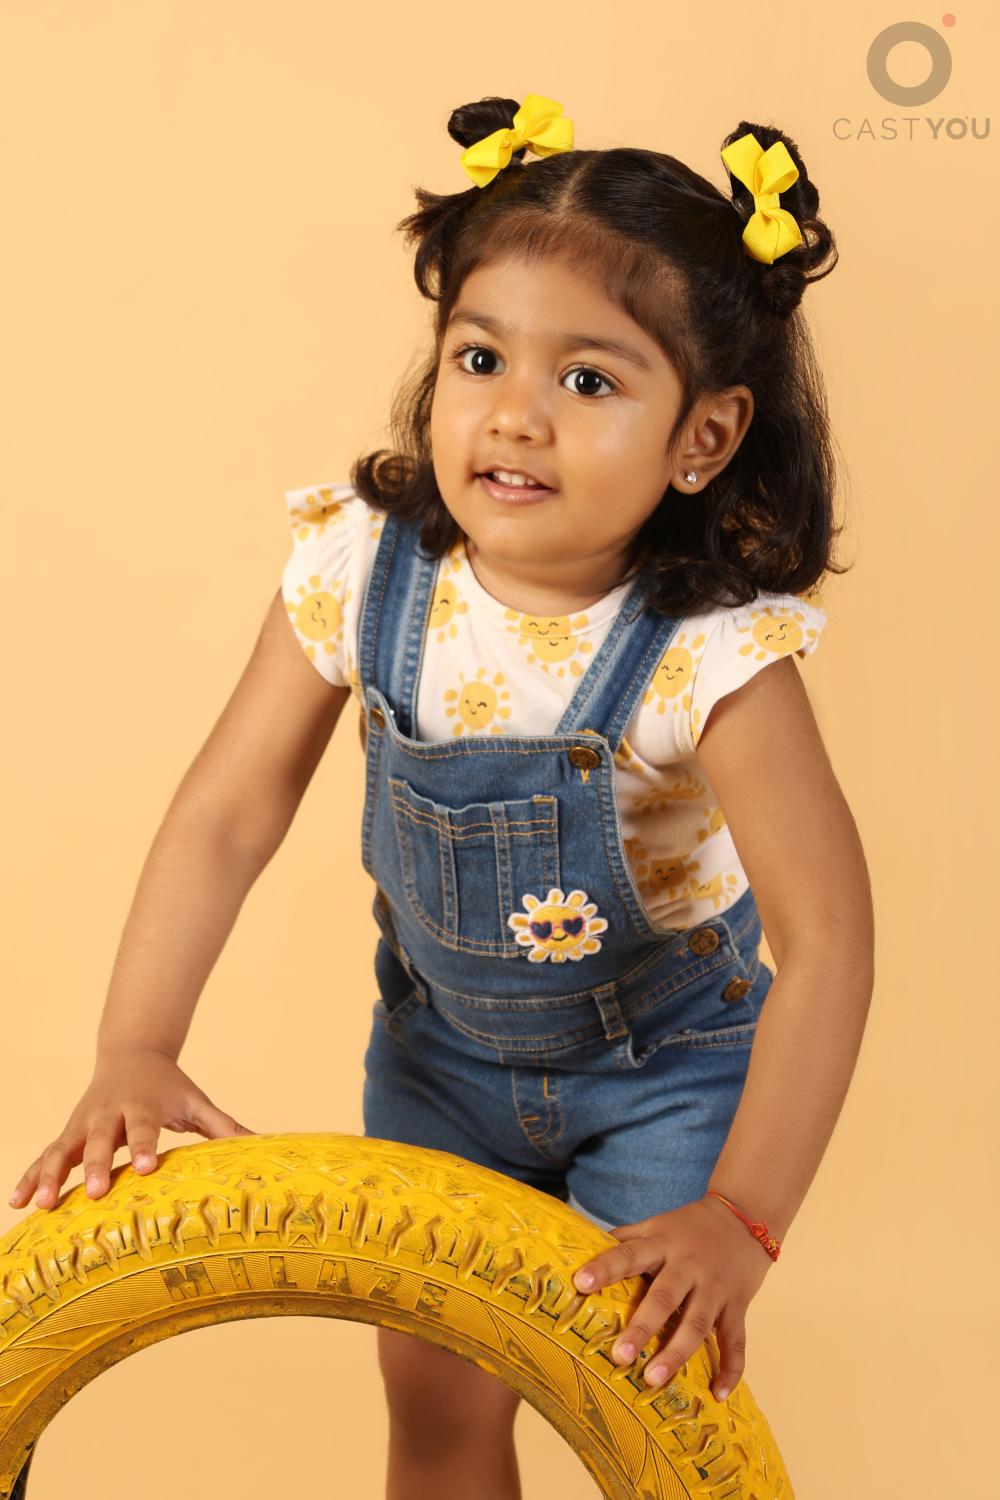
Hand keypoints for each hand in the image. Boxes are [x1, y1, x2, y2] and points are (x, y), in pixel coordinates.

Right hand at [7, 1048, 256, 1211]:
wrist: (131, 1055)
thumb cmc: (169, 1087)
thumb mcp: (196, 1101)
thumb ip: (225, 1125)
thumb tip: (263, 1143)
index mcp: (142, 1104)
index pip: (145, 1126)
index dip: (146, 1146)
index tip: (148, 1168)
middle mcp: (108, 1112)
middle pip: (100, 1138)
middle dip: (96, 1165)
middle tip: (96, 1193)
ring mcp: (82, 1123)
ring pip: (61, 1148)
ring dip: (50, 1176)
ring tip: (40, 1206)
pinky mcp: (67, 1133)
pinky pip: (44, 1156)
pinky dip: (30, 1177)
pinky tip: (17, 1203)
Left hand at [571, 1194, 774, 1400]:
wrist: (744, 1218)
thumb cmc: (688, 1227)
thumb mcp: (656, 1225)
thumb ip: (625, 1239)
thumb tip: (581, 1246)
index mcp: (662, 1244)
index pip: (629, 1255)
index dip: (605, 1267)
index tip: (581, 1283)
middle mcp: (688, 1266)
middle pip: (664, 1298)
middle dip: (642, 1327)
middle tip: (620, 1355)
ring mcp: (715, 1288)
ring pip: (696, 1324)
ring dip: (677, 1353)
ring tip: (653, 1379)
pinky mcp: (737, 1306)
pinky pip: (735, 1340)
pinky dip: (731, 1369)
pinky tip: (718, 1393)